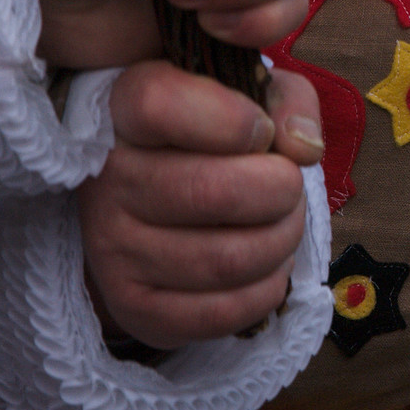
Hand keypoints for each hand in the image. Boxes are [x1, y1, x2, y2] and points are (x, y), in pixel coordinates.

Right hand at [78, 60, 323, 349]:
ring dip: (282, 242)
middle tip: (288, 187)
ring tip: (281, 225)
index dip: (232, 120)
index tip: (261, 132)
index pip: (159, 105)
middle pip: (215, 193)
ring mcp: (112, 248)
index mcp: (123, 112)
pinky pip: (222, 312)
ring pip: (229, 260)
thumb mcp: (249, 97)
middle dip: (282, 191)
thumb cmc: (212, 141)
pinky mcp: (133, 306)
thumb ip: (285, 102)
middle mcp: (106, 180)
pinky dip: (267, 290)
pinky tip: (266, 266)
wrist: (153, 205)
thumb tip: (302, 147)